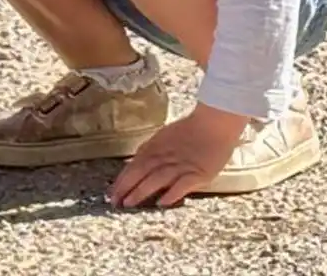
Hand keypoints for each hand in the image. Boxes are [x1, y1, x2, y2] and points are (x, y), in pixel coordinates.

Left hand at [109, 105, 248, 208]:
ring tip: (130, 203)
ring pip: (156, 178)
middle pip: (141, 171)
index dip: (122, 179)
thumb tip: (136, 165)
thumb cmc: (191, 130)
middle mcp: (165, 155)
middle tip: (114, 202)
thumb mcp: (165, 138)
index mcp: (156, 146)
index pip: (134, 164)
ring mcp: (181, 164)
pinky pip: (181, 185)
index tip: (112, 192)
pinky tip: (161, 203)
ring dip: (141, 191)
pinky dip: (170, 194)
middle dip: (126, 187)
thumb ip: (152, 152)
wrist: (214, 123)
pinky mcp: (197, 173)